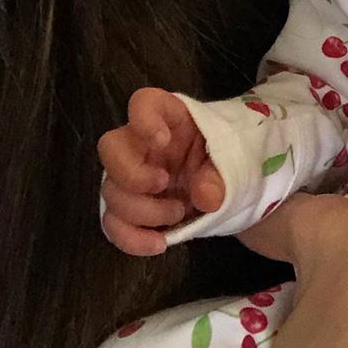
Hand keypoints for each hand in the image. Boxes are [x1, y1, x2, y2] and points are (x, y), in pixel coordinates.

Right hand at [97, 86, 225, 255]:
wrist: (232, 190)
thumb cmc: (231, 161)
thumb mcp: (237, 161)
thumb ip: (222, 174)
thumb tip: (205, 196)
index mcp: (172, 119)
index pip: (143, 102)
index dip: (143, 118)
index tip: (162, 140)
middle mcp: (143, 144)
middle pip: (110, 147)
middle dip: (132, 173)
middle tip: (163, 184)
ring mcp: (133, 176)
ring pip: (110, 191)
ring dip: (143, 211)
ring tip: (178, 214)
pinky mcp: (130, 209)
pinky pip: (112, 224)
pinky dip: (131, 238)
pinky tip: (159, 244)